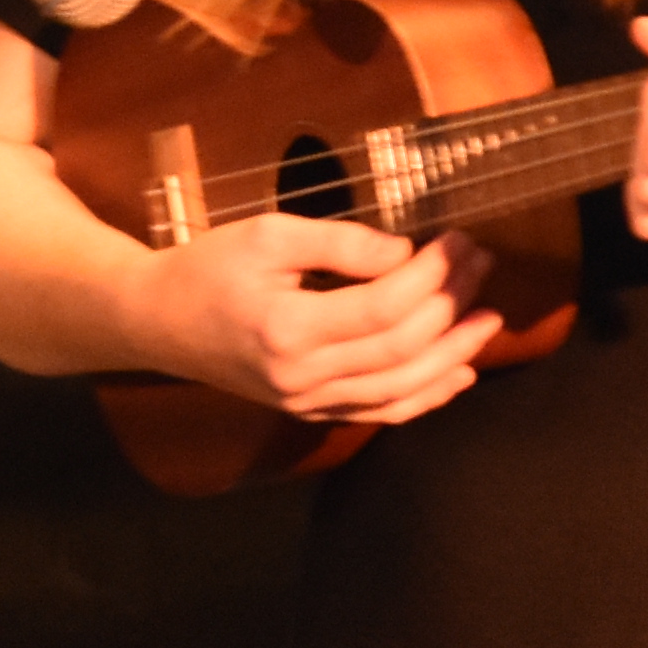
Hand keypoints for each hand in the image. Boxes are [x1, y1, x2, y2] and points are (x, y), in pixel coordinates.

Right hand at [120, 212, 506, 426]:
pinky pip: (381, 412)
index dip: (432, 274)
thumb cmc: (210, 267)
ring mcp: (308, 401)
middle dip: (452, 304)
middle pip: (401, 348)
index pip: (385, 306)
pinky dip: (426, 396)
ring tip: (489, 319)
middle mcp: (302, 376)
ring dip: (453, 354)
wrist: (158, 320)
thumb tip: (406, 254)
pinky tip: (459, 373)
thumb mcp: (269, 235)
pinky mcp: (311, 410)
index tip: (457, 239)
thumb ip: (341, 243)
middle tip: (480, 263)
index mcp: (288, 327)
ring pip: (401, 389)